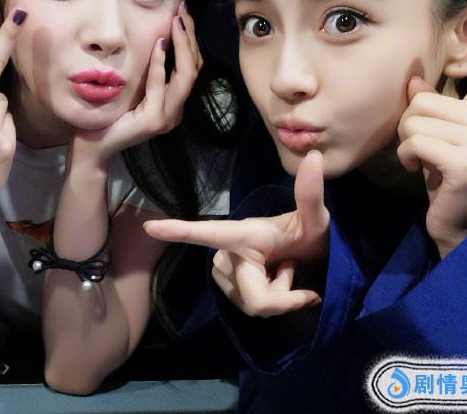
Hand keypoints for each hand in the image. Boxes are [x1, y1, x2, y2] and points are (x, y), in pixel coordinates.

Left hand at [73, 2, 201, 166]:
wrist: (92, 146)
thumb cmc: (108, 115)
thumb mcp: (133, 90)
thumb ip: (148, 73)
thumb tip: (155, 38)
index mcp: (174, 104)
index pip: (192, 67)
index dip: (191, 40)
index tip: (183, 14)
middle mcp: (176, 111)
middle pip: (194, 68)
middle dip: (190, 37)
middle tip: (183, 11)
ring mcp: (167, 118)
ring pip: (185, 76)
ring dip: (182, 45)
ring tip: (176, 22)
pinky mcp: (153, 121)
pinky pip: (160, 86)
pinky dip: (160, 64)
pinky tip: (158, 44)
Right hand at [144, 150, 329, 316]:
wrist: (310, 257)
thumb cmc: (308, 233)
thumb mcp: (316, 217)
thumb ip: (311, 193)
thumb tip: (314, 156)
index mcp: (241, 233)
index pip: (207, 232)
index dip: (178, 231)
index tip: (150, 227)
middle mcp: (227, 253)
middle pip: (254, 296)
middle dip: (284, 294)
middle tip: (293, 267)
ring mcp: (226, 274)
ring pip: (254, 305)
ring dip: (279, 296)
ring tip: (284, 271)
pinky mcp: (230, 290)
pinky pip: (253, 310)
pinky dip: (275, 303)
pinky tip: (278, 284)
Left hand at [397, 0, 466, 257]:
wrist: (460, 223)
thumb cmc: (447, 175)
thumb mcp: (439, 134)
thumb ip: (431, 104)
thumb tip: (415, 77)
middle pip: (422, 98)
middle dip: (411, 125)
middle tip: (427, 151)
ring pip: (414, 118)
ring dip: (407, 143)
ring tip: (426, 162)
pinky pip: (414, 141)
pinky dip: (408, 157)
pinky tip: (423, 173)